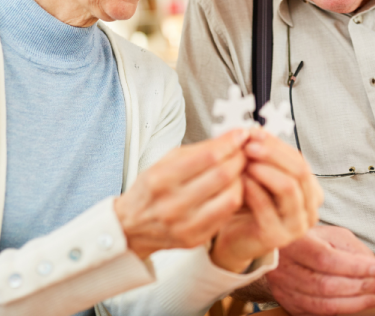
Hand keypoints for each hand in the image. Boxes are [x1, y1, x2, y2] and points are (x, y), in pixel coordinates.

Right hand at [114, 129, 248, 259]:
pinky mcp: (196, 239)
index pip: (208, 157)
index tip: (241, 135)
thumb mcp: (165, 161)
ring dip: (241, 179)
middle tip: (243, 151)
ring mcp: (185, 225)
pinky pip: (227, 214)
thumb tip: (232, 136)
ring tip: (238, 171)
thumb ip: (200, 149)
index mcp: (161, 180)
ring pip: (231, 197)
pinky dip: (235, 197)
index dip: (230, 144)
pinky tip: (232, 188)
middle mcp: (172, 205)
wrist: (131, 226)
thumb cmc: (150, 189)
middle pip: (222, 176)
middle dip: (239, 159)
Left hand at [210, 127, 322, 271]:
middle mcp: (310, 210)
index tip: (253, 133)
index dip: (277, 145)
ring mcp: (297, 226)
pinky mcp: (277, 237)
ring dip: (265, 170)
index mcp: (311, 192)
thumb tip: (254, 129)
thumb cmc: (250, 203)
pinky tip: (241, 180)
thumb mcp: (260, 175)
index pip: (300, 160)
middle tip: (249, 145)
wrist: (235, 238)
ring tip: (245, 162)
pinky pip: (268, 208)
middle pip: (298, 172)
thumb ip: (262, 155)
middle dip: (273, 155)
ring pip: (288, 188)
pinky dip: (254, 190)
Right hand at [266, 225, 374, 314]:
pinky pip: (319, 313)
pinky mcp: (290, 304)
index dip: (355, 267)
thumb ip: (352, 249)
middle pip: (325, 285)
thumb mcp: (332, 234)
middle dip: (362, 288)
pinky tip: (361, 303)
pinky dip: (345, 309)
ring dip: (358, 303)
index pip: (326, 259)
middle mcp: (285, 269)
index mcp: (294, 244)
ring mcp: (285, 290)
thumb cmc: (312, 240)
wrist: (284, 251)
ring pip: (324, 304)